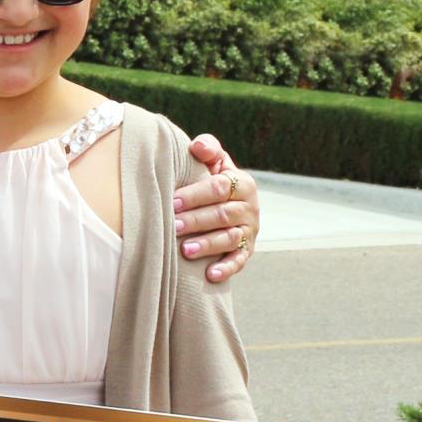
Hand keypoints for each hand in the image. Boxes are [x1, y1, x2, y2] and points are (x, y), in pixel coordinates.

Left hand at [173, 135, 259, 283]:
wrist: (228, 203)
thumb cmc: (211, 179)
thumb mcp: (214, 162)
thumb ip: (208, 150)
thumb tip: (198, 146)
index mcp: (241, 183)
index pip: (218, 188)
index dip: (195, 195)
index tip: (172, 201)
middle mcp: (249, 208)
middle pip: (222, 215)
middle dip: (196, 221)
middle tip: (173, 226)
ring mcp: (249, 231)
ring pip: (229, 238)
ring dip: (207, 245)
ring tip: (185, 250)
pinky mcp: (247, 251)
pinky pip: (239, 261)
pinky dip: (226, 268)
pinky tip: (209, 275)